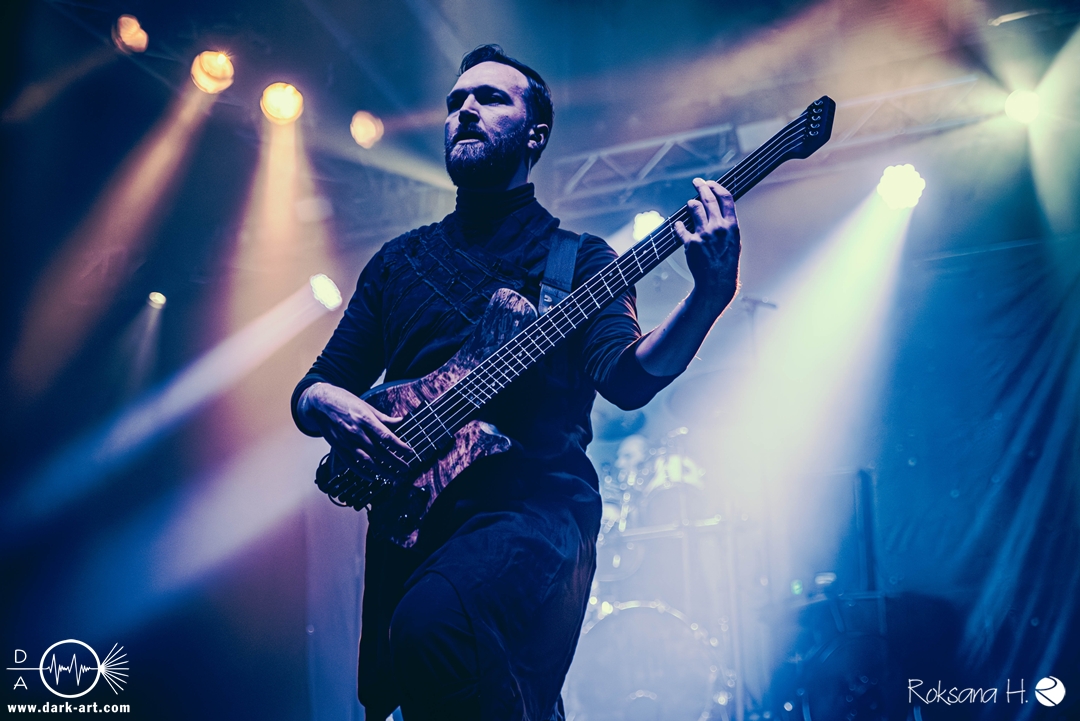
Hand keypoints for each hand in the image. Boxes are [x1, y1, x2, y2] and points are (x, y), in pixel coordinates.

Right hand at [299, 383, 413, 474]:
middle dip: (394, 461)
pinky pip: (351, 463)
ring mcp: (346, 441)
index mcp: (365, 419)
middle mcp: (356, 431)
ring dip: (380, 470)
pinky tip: (372, 477)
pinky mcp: (338, 447)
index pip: (386, 436)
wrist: (320, 402)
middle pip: (379, 451)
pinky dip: (362, 472)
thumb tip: (401, 420)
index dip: (399, 446)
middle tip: (406, 468)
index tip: (410, 453)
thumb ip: (383, 417)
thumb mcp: (365, 405)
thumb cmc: (344, 401)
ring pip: (366, 460)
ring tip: (392, 476)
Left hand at [673, 178, 740, 310]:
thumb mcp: (733, 241)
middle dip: (702, 186)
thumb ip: (726, 225)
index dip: (717, 187)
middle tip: (696, 181)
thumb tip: (717, 210)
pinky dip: (679, 225)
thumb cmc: (726, 262)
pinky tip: (678, 225)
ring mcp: (704, 234)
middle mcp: (718, 227)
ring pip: (694, 208)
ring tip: (690, 204)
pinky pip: (681, 228)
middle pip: (708, 198)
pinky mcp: (691, 243)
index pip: (726, 198)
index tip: (710, 183)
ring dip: (691, 204)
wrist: (717, 282)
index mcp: (732, 226)